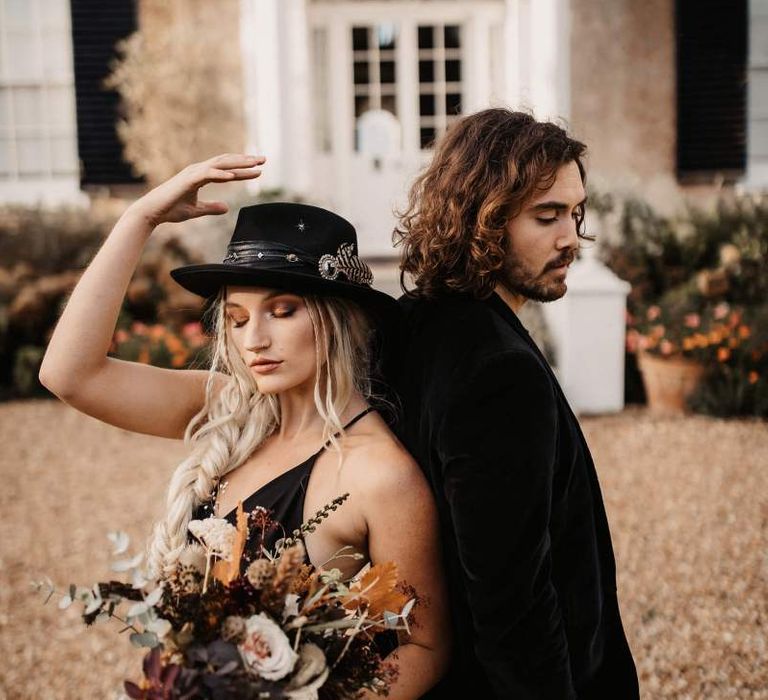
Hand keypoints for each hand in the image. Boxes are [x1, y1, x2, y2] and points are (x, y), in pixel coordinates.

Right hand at [127, 153, 265, 226]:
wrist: (153, 212)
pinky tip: (234, 176)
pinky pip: (207, 175)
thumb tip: (226, 207)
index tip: (259, 169)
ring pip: (220, 165)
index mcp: (200, 175)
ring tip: (255, 165)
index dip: (243, 169)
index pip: (226, 170)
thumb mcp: (197, 210)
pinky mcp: (188, 180)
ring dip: (239, 164)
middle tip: (264, 160)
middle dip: (246, 161)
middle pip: (227, 162)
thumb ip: (211, 207)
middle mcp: (198, 170)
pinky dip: (221, 174)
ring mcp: (193, 173)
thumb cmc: (171, 210)